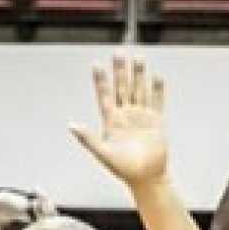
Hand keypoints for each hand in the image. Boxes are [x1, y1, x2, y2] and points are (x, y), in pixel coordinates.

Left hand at [71, 56, 170, 186]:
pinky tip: (156, 77)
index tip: (97, 64)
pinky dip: (157, 90)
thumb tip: (71, 125)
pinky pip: (157, 102)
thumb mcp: (103, 154)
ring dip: (139, 74)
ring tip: (139, 57)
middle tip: (119, 52)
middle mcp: (126, 115)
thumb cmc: (123, 168)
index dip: (101, 80)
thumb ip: (88, 138)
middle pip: (123, 87)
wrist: (146, 177)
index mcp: (111, 120)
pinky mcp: (157, 122)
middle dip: (121, 70)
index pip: (105, 95)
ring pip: (139, 90)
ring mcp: (142, 116)